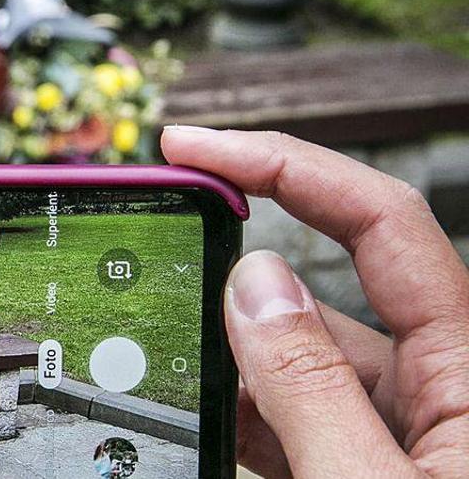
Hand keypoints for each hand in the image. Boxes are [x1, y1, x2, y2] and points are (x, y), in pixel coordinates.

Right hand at [162, 127, 468, 477]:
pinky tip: (208, 416)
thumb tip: (253, 285)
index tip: (193, 149)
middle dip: (237, 283)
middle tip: (155, 270)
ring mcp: (410, 435)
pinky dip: (249, 412)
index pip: (380, 220)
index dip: (283, 164)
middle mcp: (445, 387)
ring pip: (305, 366)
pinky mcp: (375, 470)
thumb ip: (310, 389)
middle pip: (326, 296)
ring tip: (167, 372)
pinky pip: (305, 421)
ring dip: (234, 363)